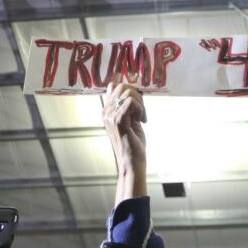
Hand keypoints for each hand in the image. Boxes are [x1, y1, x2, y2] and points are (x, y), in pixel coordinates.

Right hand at [103, 82, 147, 202]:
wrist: (132, 161)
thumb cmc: (132, 143)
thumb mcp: (129, 119)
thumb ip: (124, 104)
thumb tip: (116, 85)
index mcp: (107, 110)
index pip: (116, 86)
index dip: (131, 92)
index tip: (138, 107)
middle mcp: (106, 112)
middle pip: (123, 87)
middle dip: (137, 96)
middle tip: (141, 112)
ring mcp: (110, 116)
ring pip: (129, 93)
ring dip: (141, 104)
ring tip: (141, 118)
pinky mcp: (118, 121)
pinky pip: (131, 102)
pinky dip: (141, 109)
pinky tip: (142, 121)